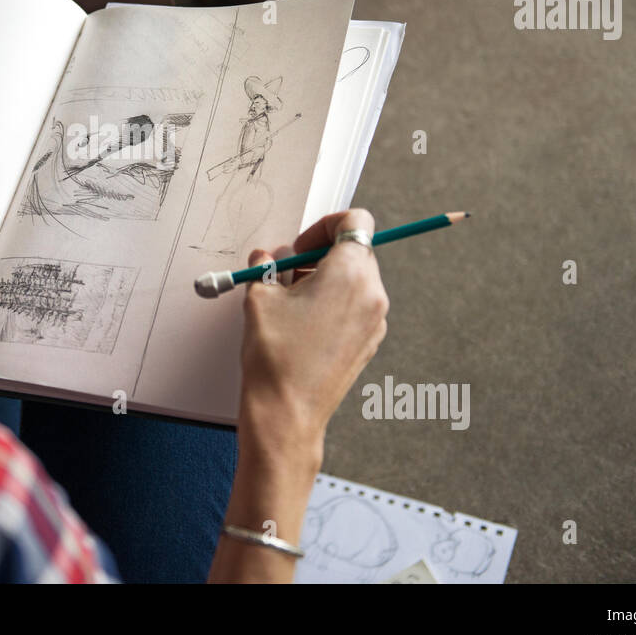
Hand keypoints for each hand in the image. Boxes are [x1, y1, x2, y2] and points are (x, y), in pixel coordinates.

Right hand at [238, 209, 389, 461]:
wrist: (287, 412)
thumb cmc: (275, 354)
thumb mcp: (260, 296)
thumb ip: (267, 265)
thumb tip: (268, 257)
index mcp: (350, 272)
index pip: (354, 221)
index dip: (323, 226)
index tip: (299, 247)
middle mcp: (372, 293)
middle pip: (355, 251)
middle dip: (320, 256)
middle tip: (288, 273)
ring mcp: (375, 321)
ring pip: (355, 281)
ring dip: (325, 280)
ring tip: (291, 303)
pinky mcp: (369, 343)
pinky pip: (355, 308)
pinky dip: (333, 305)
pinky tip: (303, 325)